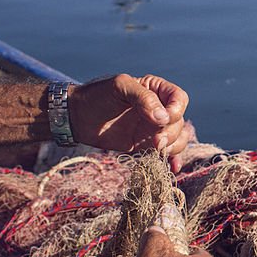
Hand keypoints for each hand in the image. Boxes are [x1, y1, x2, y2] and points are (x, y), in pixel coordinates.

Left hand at [68, 74, 195, 167]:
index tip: (161, 121)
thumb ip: (143, 98)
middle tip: (154, 141)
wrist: (77, 117)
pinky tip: (172, 168)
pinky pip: (167, 153)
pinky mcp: (146, 145)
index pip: (180, 100)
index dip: (176, 111)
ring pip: (178, 140)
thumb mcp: (119, 88)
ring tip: (155, 151)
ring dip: (172, 148)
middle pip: (179, 123)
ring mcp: (154, 128)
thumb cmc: (97, 96)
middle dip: (170, 134)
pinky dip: (172, 161)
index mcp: (156, 89)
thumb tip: (163, 118)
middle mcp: (159, 109)